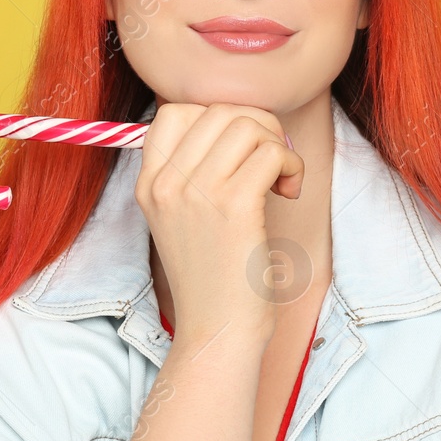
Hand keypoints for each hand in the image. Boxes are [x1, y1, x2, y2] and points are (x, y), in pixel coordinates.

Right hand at [133, 102, 304, 342]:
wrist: (218, 329)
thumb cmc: (215, 275)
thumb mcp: (185, 218)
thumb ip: (197, 172)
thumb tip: (244, 123)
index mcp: (149, 183)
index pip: (176, 112)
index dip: (220, 119)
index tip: (240, 152)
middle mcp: (166, 183)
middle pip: (219, 111)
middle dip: (258, 127)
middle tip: (271, 164)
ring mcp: (196, 192)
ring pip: (248, 125)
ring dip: (277, 145)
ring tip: (281, 181)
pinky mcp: (233, 206)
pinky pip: (272, 153)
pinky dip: (291, 166)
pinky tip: (289, 192)